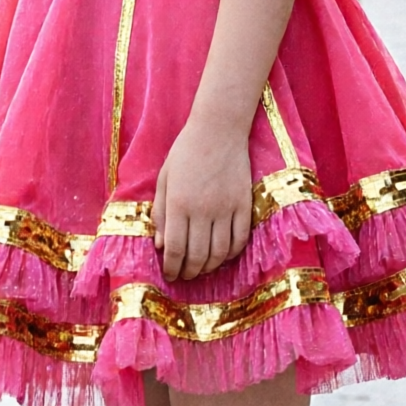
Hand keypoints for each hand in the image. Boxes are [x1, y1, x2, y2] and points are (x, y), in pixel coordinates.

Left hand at [153, 118, 252, 281]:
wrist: (218, 130)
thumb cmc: (186, 152)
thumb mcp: (164, 180)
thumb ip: (161, 212)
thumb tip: (161, 245)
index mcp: (179, 204)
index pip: (175, 249)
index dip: (172, 268)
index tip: (169, 275)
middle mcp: (203, 210)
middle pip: (197, 255)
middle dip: (189, 272)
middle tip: (185, 276)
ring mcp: (226, 208)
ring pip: (220, 252)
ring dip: (210, 266)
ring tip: (202, 269)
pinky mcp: (244, 204)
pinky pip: (240, 238)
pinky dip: (232, 253)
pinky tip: (223, 255)